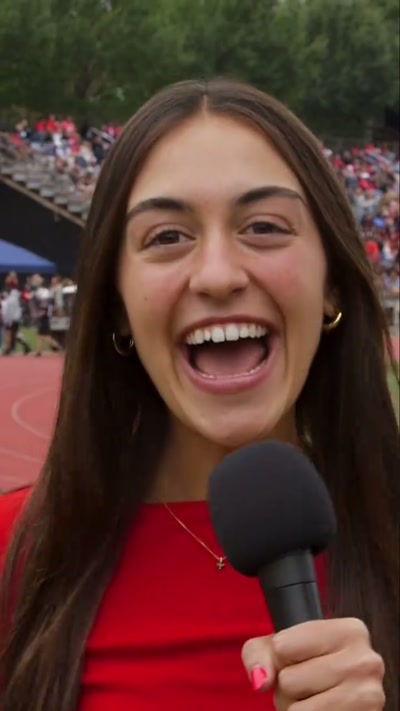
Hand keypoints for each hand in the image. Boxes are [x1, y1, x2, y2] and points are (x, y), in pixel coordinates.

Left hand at [242, 618, 384, 709]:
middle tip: (308, 685)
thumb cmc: (310, 666)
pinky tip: (323, 710)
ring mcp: (368, 697)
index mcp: (350, 631)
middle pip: (288, 680)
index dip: (280, 658)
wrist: (341, 697)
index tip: (300, 658)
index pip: (282, 647)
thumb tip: (260, 680)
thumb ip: (258, 654)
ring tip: (314, 700)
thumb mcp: (281, 647)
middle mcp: (366, 661)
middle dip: (288, 688)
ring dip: (296, 708)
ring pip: (296, 710)